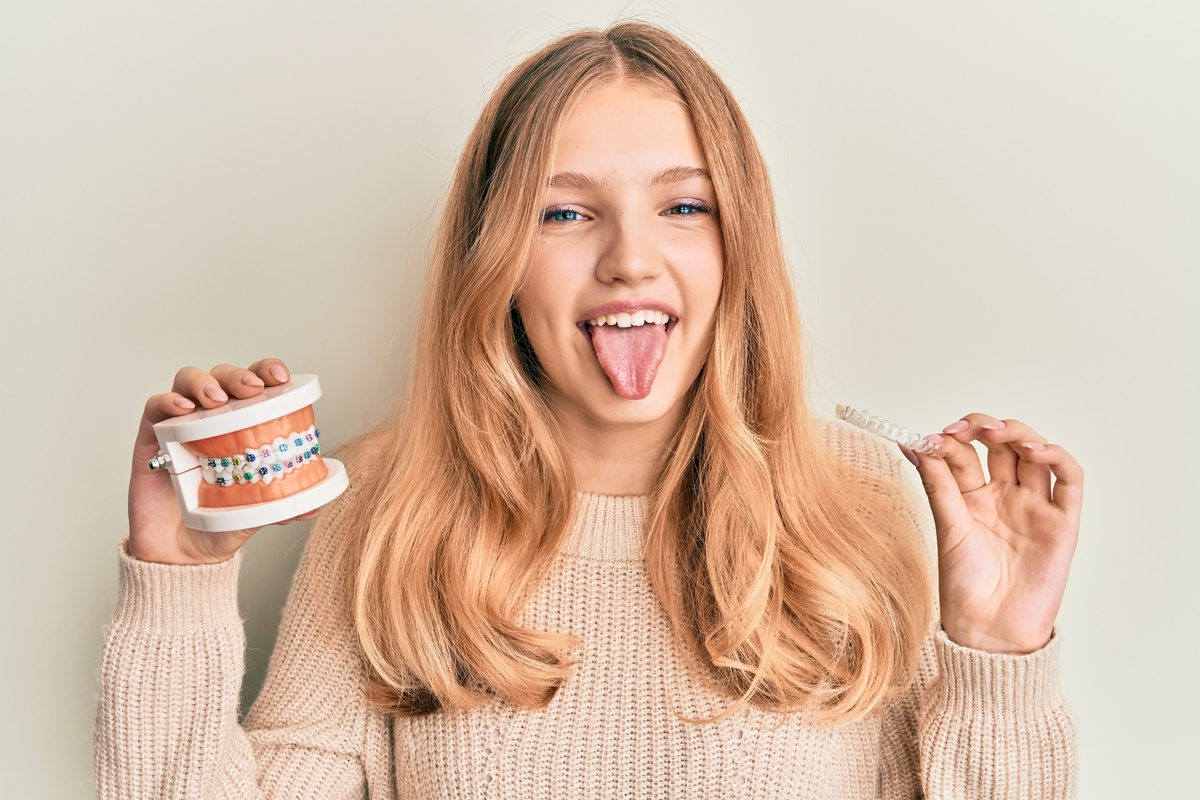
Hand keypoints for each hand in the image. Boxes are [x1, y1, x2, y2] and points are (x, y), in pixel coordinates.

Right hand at [128, 358, 316, 564]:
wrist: (182, 554)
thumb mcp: (259, 512)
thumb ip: (283, 504)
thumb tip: (313, 504)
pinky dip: (168, 401)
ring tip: (216, 400)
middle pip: (224, 376)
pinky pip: (155, 407)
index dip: (267, 371)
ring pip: (189, 381)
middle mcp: (213, 418)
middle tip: (251, 390)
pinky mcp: (151, 437)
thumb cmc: (220, 524)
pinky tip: (182, 409)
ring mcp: (181, 424)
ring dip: (204, 382)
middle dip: (238, 375)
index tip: (281, 377)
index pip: (256, 384)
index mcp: (243, 425)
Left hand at [901, 413, 1082, 653]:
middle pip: (1001, 446)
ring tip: (994, 432)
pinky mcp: (1062, 522)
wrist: (989, 630)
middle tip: (962, 429)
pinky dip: (1057, 457)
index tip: (930, 437)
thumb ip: (937, 485)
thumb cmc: (964, 586)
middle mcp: (1005, 497)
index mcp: (972, 498)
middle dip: (982, 428)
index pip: (965, 454)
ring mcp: (1034, 507)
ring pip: (1035, 454)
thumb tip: (913, 444)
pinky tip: (1034, 450)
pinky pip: (1069, 480)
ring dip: (1018, 433)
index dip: (950, 441)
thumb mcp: (947, 528)